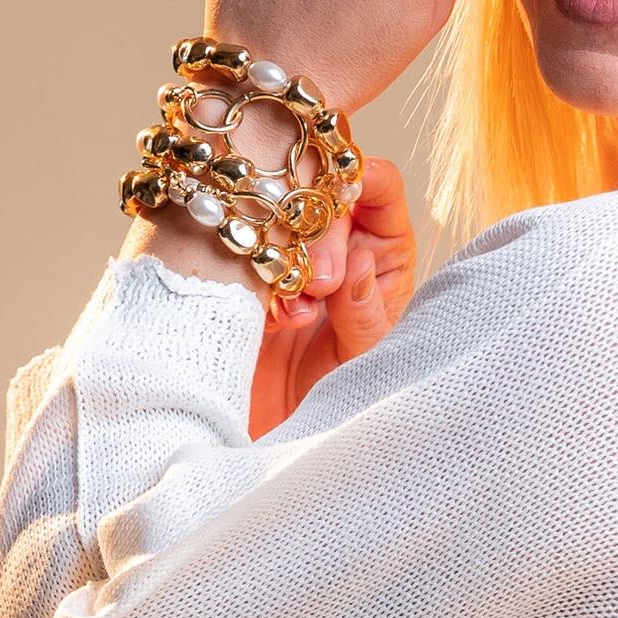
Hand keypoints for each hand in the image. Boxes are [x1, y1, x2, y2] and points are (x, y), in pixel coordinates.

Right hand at [250, 151, 415, 431]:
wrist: (286, 439)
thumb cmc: (345, 402)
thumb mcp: (366, 361)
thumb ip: (366, 313)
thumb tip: (360, 260)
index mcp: (381, 250)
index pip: (378, 184)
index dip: (361, 177)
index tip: (344, 194)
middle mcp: (333, 243)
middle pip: (320, 191)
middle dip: (319, 225)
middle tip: (320, 282)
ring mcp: (284, 255)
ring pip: (273, 214)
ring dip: (279, 252)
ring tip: (294, 314)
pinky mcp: (241, 277)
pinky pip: (236, 252)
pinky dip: (247, 276)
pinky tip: (268, 322)